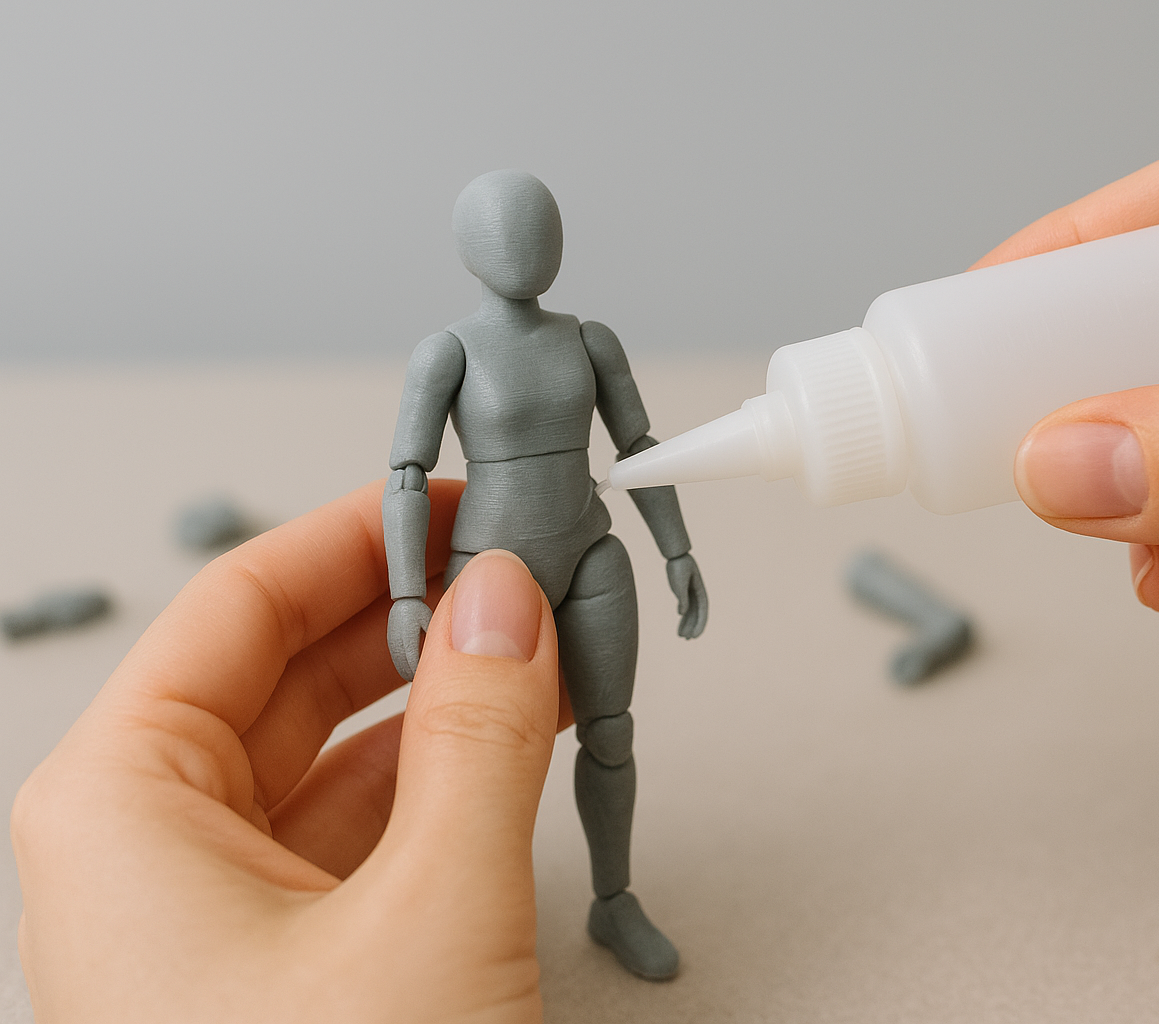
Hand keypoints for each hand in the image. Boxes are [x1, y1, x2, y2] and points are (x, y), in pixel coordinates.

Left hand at [13, 481, 573, 1022]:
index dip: (360, 538)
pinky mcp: (275, 970)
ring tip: (541, 647)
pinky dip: (442, 782)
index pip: (238, 608)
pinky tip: (517, 742)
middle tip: (518, 568)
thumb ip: (477, 738)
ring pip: (327, 755)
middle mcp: (145, 858)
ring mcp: (207, 919)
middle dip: (412, 613)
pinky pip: (355, 835)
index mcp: (121, 814)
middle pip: (283, 674)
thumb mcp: (429, 912)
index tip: (455, 499)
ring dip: (441, 699)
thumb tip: (507, 599)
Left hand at [666, 553, 708, 637]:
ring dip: (687, 625)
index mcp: (701, 592)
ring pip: (691, 613)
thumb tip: (681, 613)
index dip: (699, 625)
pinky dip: (683, 618)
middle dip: (693, 628)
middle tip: (687, 639)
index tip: (694, 636)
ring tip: (681, 637)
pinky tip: (680, 626)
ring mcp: (692, 594)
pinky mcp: (685, 593)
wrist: (676, 555)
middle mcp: (698, 595)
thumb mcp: (679, 582)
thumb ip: (682, 597)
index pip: (703, 612)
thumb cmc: (678, 566)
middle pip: (698, 615)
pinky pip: (685, 608)